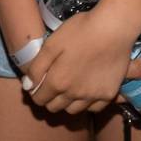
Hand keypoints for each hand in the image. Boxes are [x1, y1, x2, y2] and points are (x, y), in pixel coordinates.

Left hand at [22, 4, 140, 115]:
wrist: (112, 29)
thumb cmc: (79, 31)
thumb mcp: (51, 44)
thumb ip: (37, 67)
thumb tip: (28, 86)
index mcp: (58, 82)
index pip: (40, 99)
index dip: (35, 93)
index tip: (36, 85)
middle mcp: (74, 94)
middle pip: (55, 107)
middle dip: (49, 99)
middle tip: (51, 86)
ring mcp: (93, 97)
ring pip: (73, 111)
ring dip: (66, 103)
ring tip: (67, 89)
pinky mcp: (109, 94)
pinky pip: (93, 108)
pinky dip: (86, 103)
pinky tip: (85, 91)